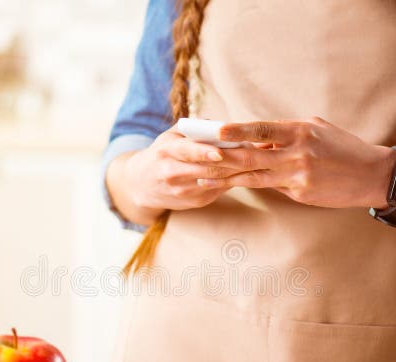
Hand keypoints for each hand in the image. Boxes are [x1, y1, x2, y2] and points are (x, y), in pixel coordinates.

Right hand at [123, 127, 277, 212]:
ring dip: (236, 171)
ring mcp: (183, 191)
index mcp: (166, 152)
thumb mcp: (169, 136)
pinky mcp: (193, 202)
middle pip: (206, 169)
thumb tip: (221, 125)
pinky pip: (218, 190)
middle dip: (231, 161)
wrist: (142, 185)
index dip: (204, 152)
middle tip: (253, 152)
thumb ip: (192, 127)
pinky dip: (231, 180)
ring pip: (215, 181)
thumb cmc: (161, 154)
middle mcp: (172, 174)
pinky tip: (244, 172)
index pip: (186, 152)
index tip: (220, 151)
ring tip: (253, 160)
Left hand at [197, 117, 395, 208]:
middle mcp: (297, 153)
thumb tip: (259, 137)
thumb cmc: (343, 148)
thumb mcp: (317, 130)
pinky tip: (230, 186)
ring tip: (203, 178)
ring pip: (255, 176)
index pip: (262, 130)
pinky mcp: (300, 194)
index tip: (216, 131)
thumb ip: (287, 133)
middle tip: (197, 156)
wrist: (372, 175)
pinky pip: (271, 188)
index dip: (238, 131)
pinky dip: (249, 184)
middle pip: (252, 156)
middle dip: (222, 156)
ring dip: (227, 177)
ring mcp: (298, 176)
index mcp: (300, 131)